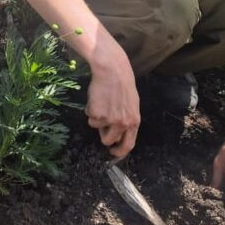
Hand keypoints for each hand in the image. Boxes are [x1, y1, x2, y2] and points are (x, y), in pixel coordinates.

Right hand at [85, 42, 139, 158]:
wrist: (113, 71)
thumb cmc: (122, 85)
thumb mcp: (131, 104)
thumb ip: (126, 120)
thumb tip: (117, 135)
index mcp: (134, 122)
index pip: (128, 145)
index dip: (119, 152)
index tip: (112, 153)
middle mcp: (123, 123)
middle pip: (108, 140)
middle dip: (103, 134)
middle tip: (102, 122)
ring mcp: (109, 119)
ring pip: (96, 127)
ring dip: (96, 118)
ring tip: (102, 102)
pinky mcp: (97, 113)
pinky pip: (89, 116)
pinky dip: (90, 109)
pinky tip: (97, 97)